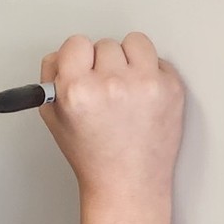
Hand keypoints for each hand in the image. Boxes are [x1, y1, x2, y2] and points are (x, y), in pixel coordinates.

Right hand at [39, 33, 183, 206]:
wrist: (128, 182)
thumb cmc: (92, 155)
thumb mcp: (54, 117)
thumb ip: (51, 78)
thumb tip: (63, 54)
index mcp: (78, 90)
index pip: (76, 42)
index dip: (77, 56)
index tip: (81, 67)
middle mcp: (112, 84)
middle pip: (105, 43)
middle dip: (103, 63)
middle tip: (104, 88)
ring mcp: (145, 84)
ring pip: (135, 42)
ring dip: (129, 58)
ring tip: (125, 85)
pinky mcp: (171, 88)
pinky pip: (158, 60)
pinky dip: (150, 73)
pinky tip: (142, 97)